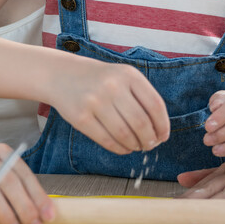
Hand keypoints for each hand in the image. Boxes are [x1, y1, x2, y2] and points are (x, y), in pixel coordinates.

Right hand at [49, 57, 169, 153]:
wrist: (61, 74)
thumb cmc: (100, 79)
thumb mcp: (122, 76)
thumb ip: (141, 97)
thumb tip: (159, 130)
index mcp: (128, 74)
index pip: (155, 105)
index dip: (163, 125)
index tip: (163, 136)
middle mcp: (112, 86)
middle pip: (141, 123)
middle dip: (149, 139)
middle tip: (149, 145)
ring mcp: (95, 101)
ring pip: (125, 134)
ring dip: (135, 145)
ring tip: (137, 146)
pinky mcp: (80, 117)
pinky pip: (106, 140)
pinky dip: (120, 149)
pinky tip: (124, 148)